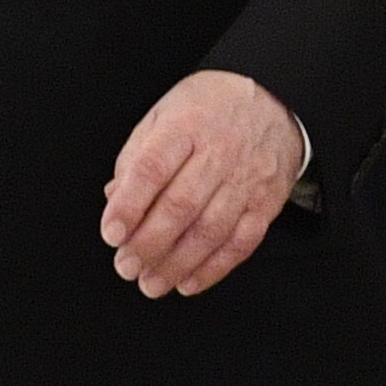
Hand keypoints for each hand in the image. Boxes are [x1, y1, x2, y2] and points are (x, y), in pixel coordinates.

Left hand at [101, 70, 303, 296]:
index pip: (153, 168)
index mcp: (186, 125)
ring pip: (210, 230)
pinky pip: (241, 242)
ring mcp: (246, 179)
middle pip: (181, 206)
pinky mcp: (266, 202)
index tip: (111, 233)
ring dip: (177, 264)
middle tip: (126, 266)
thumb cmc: (208, 110)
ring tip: (151, 283)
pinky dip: (213, 268)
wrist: (274, 102)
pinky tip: (188, 282)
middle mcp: (219, 152)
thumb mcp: (164, 113)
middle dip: (149, 244)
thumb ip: (136, 156)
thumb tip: (115, 200)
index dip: (129, 205)